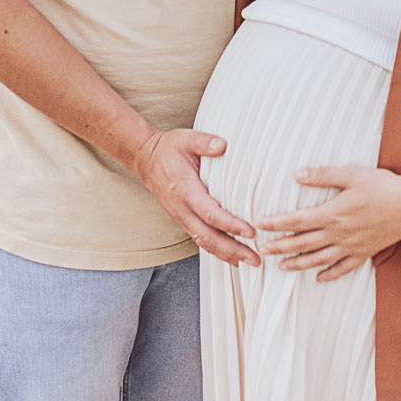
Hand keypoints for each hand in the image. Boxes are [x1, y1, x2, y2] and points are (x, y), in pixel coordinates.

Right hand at [134, 129, 258, 265]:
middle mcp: (182, 208)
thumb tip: (223, 145)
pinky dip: (216, 250)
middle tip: (255, 258)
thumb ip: (205, 142)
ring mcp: (181, 216)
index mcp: (185, 190)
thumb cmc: (168, 148)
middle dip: (232, 250)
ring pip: (204, 242)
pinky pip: (200, 239)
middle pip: (208, 237)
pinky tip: (231, 256)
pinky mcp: (183, 219)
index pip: (210, 213)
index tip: (250, 232)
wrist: (145, 159)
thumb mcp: (186, 138)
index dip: (230, 225)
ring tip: (248, 262)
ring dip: (226, 254)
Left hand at [257, 166, 400, 281]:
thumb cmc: (384, 186)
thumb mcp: (352, 175)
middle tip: (262, 250)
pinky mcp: (365, 252)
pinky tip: (319, 278)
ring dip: (298, 264)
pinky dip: (330, 274)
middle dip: (281, 247)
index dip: (277, 224)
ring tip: (282, 266)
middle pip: (303, 243)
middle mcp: (339, 234)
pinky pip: (343, 268)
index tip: (260, 225)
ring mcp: (352, 246)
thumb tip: (297, 174)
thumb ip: (323, 176)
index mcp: (334, 213)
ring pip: (319, 259)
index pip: (297, 221)